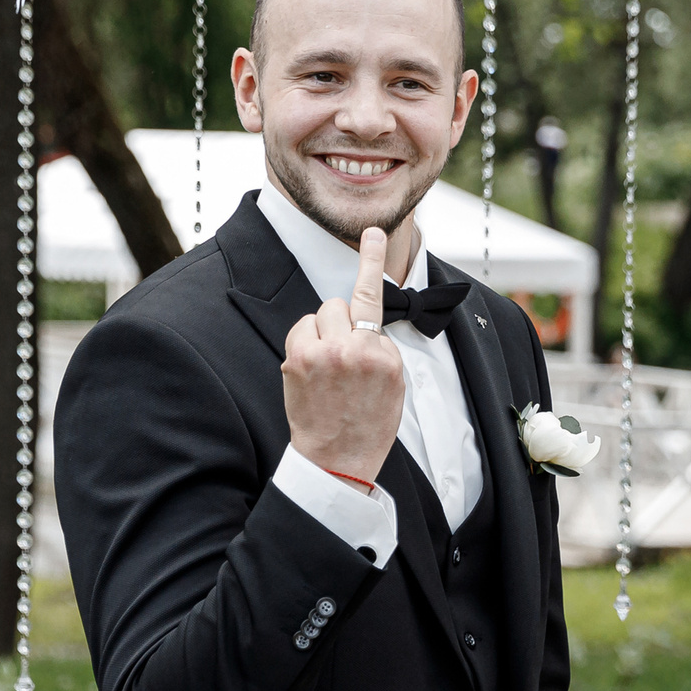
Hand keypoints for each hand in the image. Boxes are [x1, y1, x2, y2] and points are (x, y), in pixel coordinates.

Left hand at [282, 225, 405, 487]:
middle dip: (342, 323)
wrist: (339, 457)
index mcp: (382, 355)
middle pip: (340, 306)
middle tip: (345, 356)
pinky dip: (306, 343)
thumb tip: (361, 325)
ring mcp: (321, 354)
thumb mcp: (393, 382)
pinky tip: (313, 370)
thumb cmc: (369, 421)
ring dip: (324, 332)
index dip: (372, 260)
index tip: (373, 233)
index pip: (376, 300)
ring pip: (320, 315)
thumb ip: (380, 347)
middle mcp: (352, 350)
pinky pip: (302, 330)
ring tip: (329, 366)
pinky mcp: (297, 360)